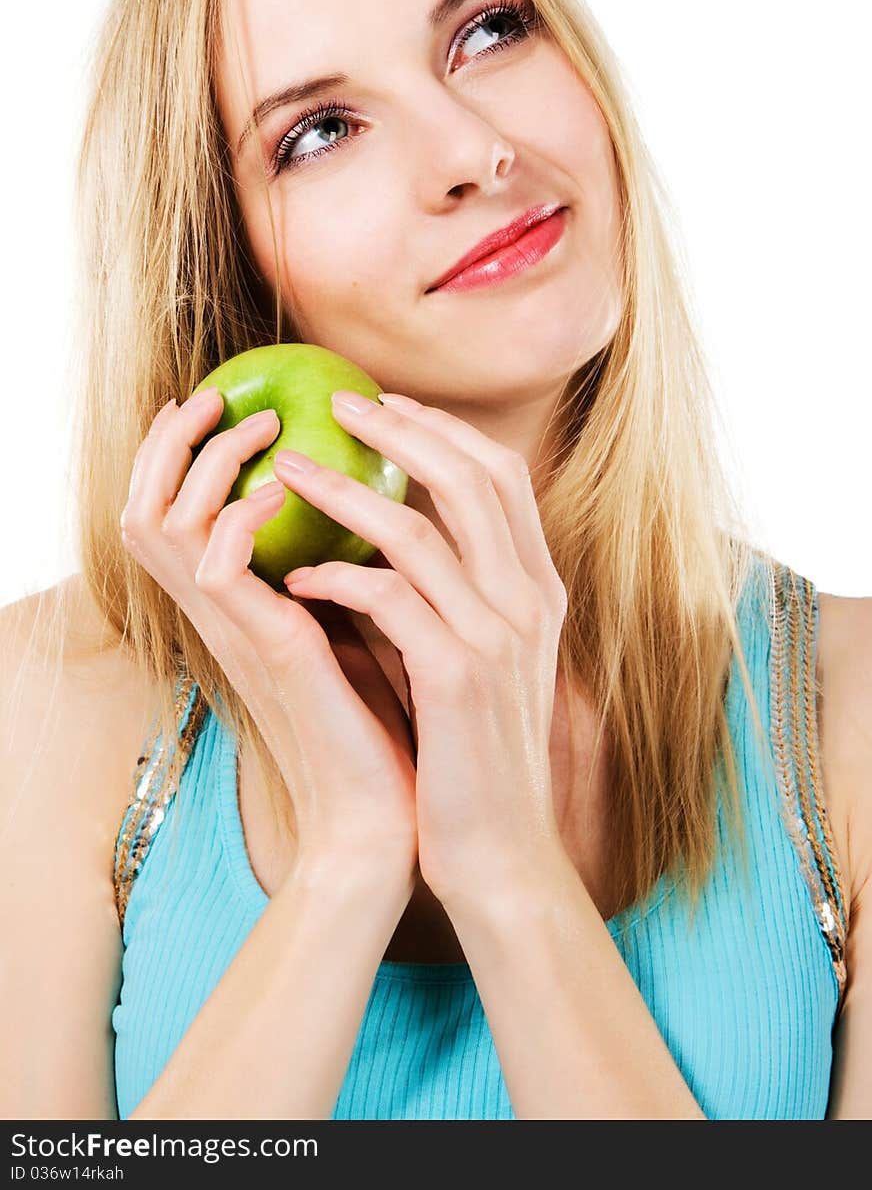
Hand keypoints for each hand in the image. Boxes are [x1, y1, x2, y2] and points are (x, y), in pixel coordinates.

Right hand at [119, 389, 417, 882]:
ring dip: (206, 464)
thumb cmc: (383, 719)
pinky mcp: (269, 652)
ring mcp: (239, 633)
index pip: (170, 513)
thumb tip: (373, 496)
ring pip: (162, 525)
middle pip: (142, 508)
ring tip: (266, 431)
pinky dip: (239, 520)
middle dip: (170, 443)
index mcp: (240, 606)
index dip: (176, 454)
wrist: (390, 812)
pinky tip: (284, 498)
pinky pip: (217, 570)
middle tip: (222, 399)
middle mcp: (225, 615)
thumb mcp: (357, 623)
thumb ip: (342, 566)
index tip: (218, 402)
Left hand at [273, 389, 569, 907]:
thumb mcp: (481, 659)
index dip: (444, 429)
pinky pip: (389, 598)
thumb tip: (400, 532)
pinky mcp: (459, 677)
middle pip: (470, 478)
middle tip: (338, 403)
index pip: (502, 477)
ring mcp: (499, 637)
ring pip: (422, 529)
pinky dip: (338, 576)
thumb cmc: (472, 755)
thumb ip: (458, 594)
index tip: (388, 404)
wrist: (501, 852)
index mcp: (539, 590)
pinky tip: (298, 575)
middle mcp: (530, 601)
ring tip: (289, 468)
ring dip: (346, 490)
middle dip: (400, 431)